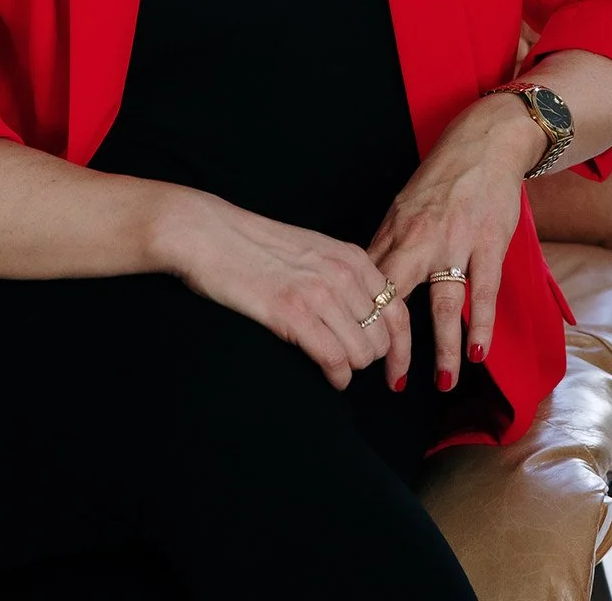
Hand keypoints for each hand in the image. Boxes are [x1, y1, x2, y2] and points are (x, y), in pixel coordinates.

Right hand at [157, 189, 404, 390]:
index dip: (402, 348)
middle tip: (350, 365)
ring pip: (362, 352)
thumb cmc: (254, 244)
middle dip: (370, 359)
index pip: (398, 311)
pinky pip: (334, 359)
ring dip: (351, 367)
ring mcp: (318, 292)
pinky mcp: (292, 312)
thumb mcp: (312, 250)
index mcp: (350, 256)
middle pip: (383, 337)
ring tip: (334, 367)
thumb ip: (342, 275)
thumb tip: (363, 316)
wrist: (209, 233)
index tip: (395, 372)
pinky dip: (336, 376)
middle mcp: (342, 273)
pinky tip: (328, 377)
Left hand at [364, 96, 543, 390]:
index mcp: (395, 231)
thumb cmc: (440, 180)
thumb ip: (388, 247)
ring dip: (445, 346)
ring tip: (444, 383)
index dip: (361, 319)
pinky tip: (479, 353)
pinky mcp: (488, 243)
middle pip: (399, 297)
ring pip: (444, 301)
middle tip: (393, 380)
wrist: (483, 144)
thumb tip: (365, 286)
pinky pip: (484, 291)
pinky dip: (481, 324)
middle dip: (395, 342)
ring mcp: (456, 242)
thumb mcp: (403, 208)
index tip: (357, 350)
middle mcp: (420, 239)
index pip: (370, 283)